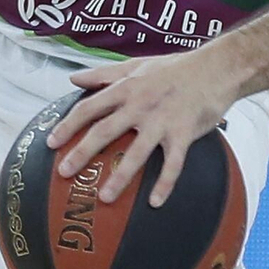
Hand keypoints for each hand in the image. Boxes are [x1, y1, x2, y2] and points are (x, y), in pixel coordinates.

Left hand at [48, 52, 240, 205]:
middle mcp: (140, 104)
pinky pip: (173, 164)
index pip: (89, 107)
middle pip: (105, 131)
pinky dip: (165, 184)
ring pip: (136, 152)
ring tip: (105, 198)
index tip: (51, 142)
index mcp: (126, 88)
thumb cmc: (176, 67)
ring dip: (120, 177)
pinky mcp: (184, 133)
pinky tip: (155, 203)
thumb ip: (103, 74)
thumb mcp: (136, 65)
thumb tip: (73, 78)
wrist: (217, 68)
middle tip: (64, 173)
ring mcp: (162, 120)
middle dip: (82, 153)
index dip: (68, 125)